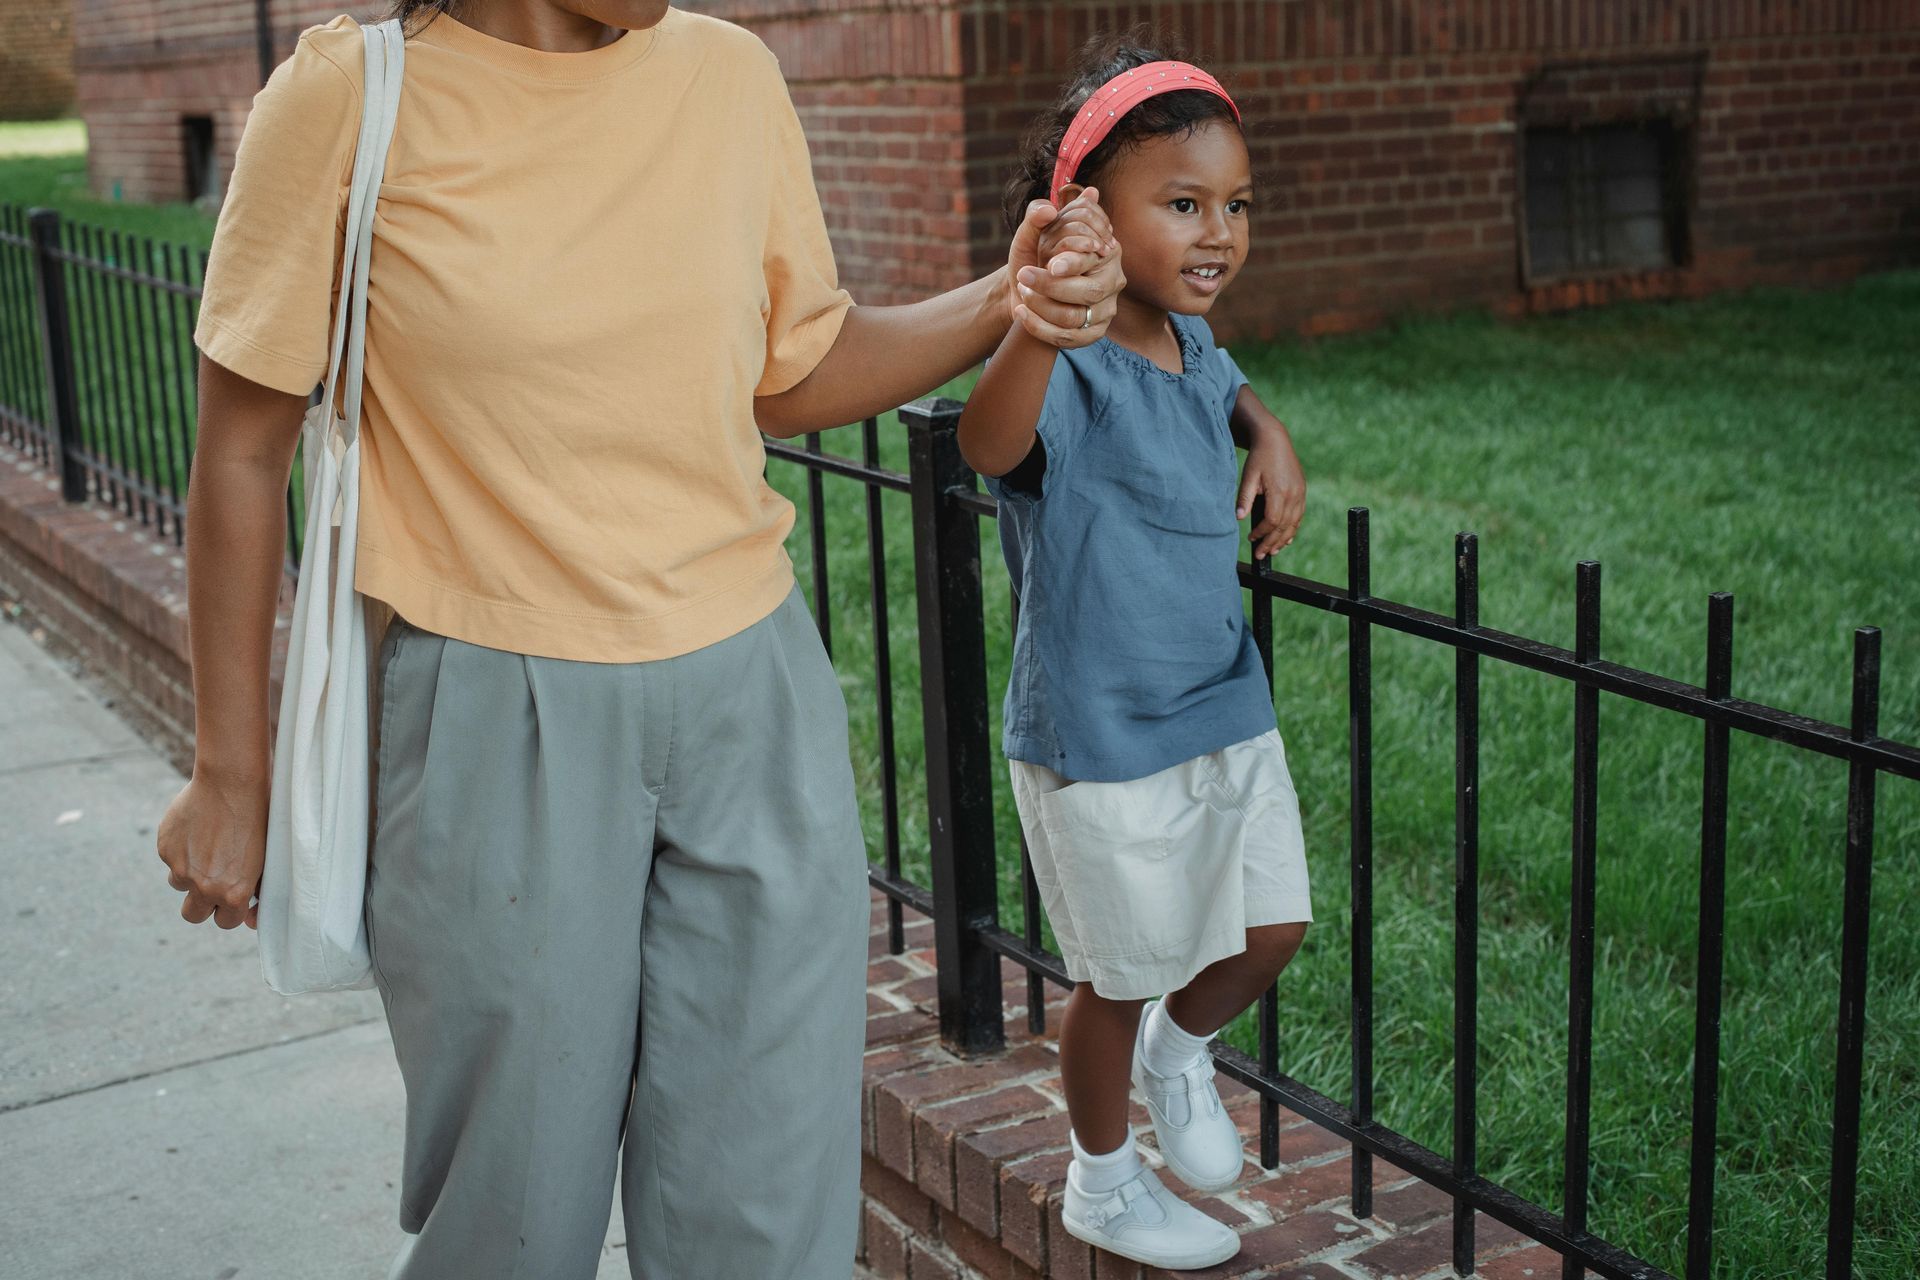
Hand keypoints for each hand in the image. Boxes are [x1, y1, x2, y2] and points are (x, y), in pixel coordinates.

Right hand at [156, 770, 269, 928]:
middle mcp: (204, 886)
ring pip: (179, 883)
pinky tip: (199, 826)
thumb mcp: (266, 859)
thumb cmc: (260, 817)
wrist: (232, 782)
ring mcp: (181, 868)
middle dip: (203, 904)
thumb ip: (255, 888)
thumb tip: (249, 916)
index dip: (231, 910)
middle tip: (213, 883)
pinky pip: (171, 857)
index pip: (226, 922)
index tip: (233, 898)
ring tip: (209, 844)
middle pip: (193, 915)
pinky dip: (181, 848)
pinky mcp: (166, 848)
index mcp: (233, 893)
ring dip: (190, 872)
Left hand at [1005, 190, 1125, 349]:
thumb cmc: (1033, 259)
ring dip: (1042, 306)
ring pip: (1074, 316)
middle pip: (1088, 291)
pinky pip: (1067, 338)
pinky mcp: (1093, 334)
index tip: (1051, 264)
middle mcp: (1113, 280)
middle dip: (1052, 286)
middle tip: (1024, 276)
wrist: (1024, 290)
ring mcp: (1106, 310)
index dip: (1075, 261)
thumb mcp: (1029, 235)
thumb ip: (1035, 217)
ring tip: (1022, 292)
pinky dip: (1038, 327)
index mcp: (1106, 251)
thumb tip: (1048, 209)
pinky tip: (1020, 312)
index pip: (1095, 258)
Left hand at [1237, 433, 1305, 558]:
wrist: (1275, 439)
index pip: (1272, 521)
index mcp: (1280, 491)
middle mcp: (1294, 494)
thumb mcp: (1248, 476)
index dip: (1262, 533)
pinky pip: (1299, 516)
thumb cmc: (1259, 457)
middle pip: (1284, 526)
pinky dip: (1292, 529)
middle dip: (1271, 542)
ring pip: (1294, 523)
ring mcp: (1300, 493)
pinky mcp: (1302, 491)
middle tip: (1261, 554)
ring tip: (1272, 551)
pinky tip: (1285, 538)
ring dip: (1283, 539)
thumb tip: (1239, 518)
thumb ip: (1244, 497)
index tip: (1251, 539)